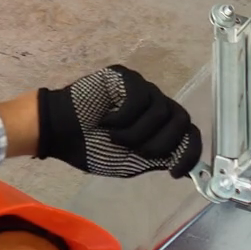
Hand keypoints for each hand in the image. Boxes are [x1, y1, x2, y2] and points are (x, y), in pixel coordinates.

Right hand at [36, 65, 201, 177]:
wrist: (61, 133)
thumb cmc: (93, 148)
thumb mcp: (130, 163)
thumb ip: (158, 159)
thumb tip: (185, 164)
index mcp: (160, 126)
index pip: (190, 134)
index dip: (190, 153)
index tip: (175, 173)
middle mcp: (156, 104)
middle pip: (182, 120)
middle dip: (160, 143)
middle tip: (137, 152)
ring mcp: (143, 89)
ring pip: (161, 112)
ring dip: (136, 133)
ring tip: (113, 136)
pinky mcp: (126, 77)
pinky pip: (139, 99)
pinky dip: (122, 118)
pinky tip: (105, 120)